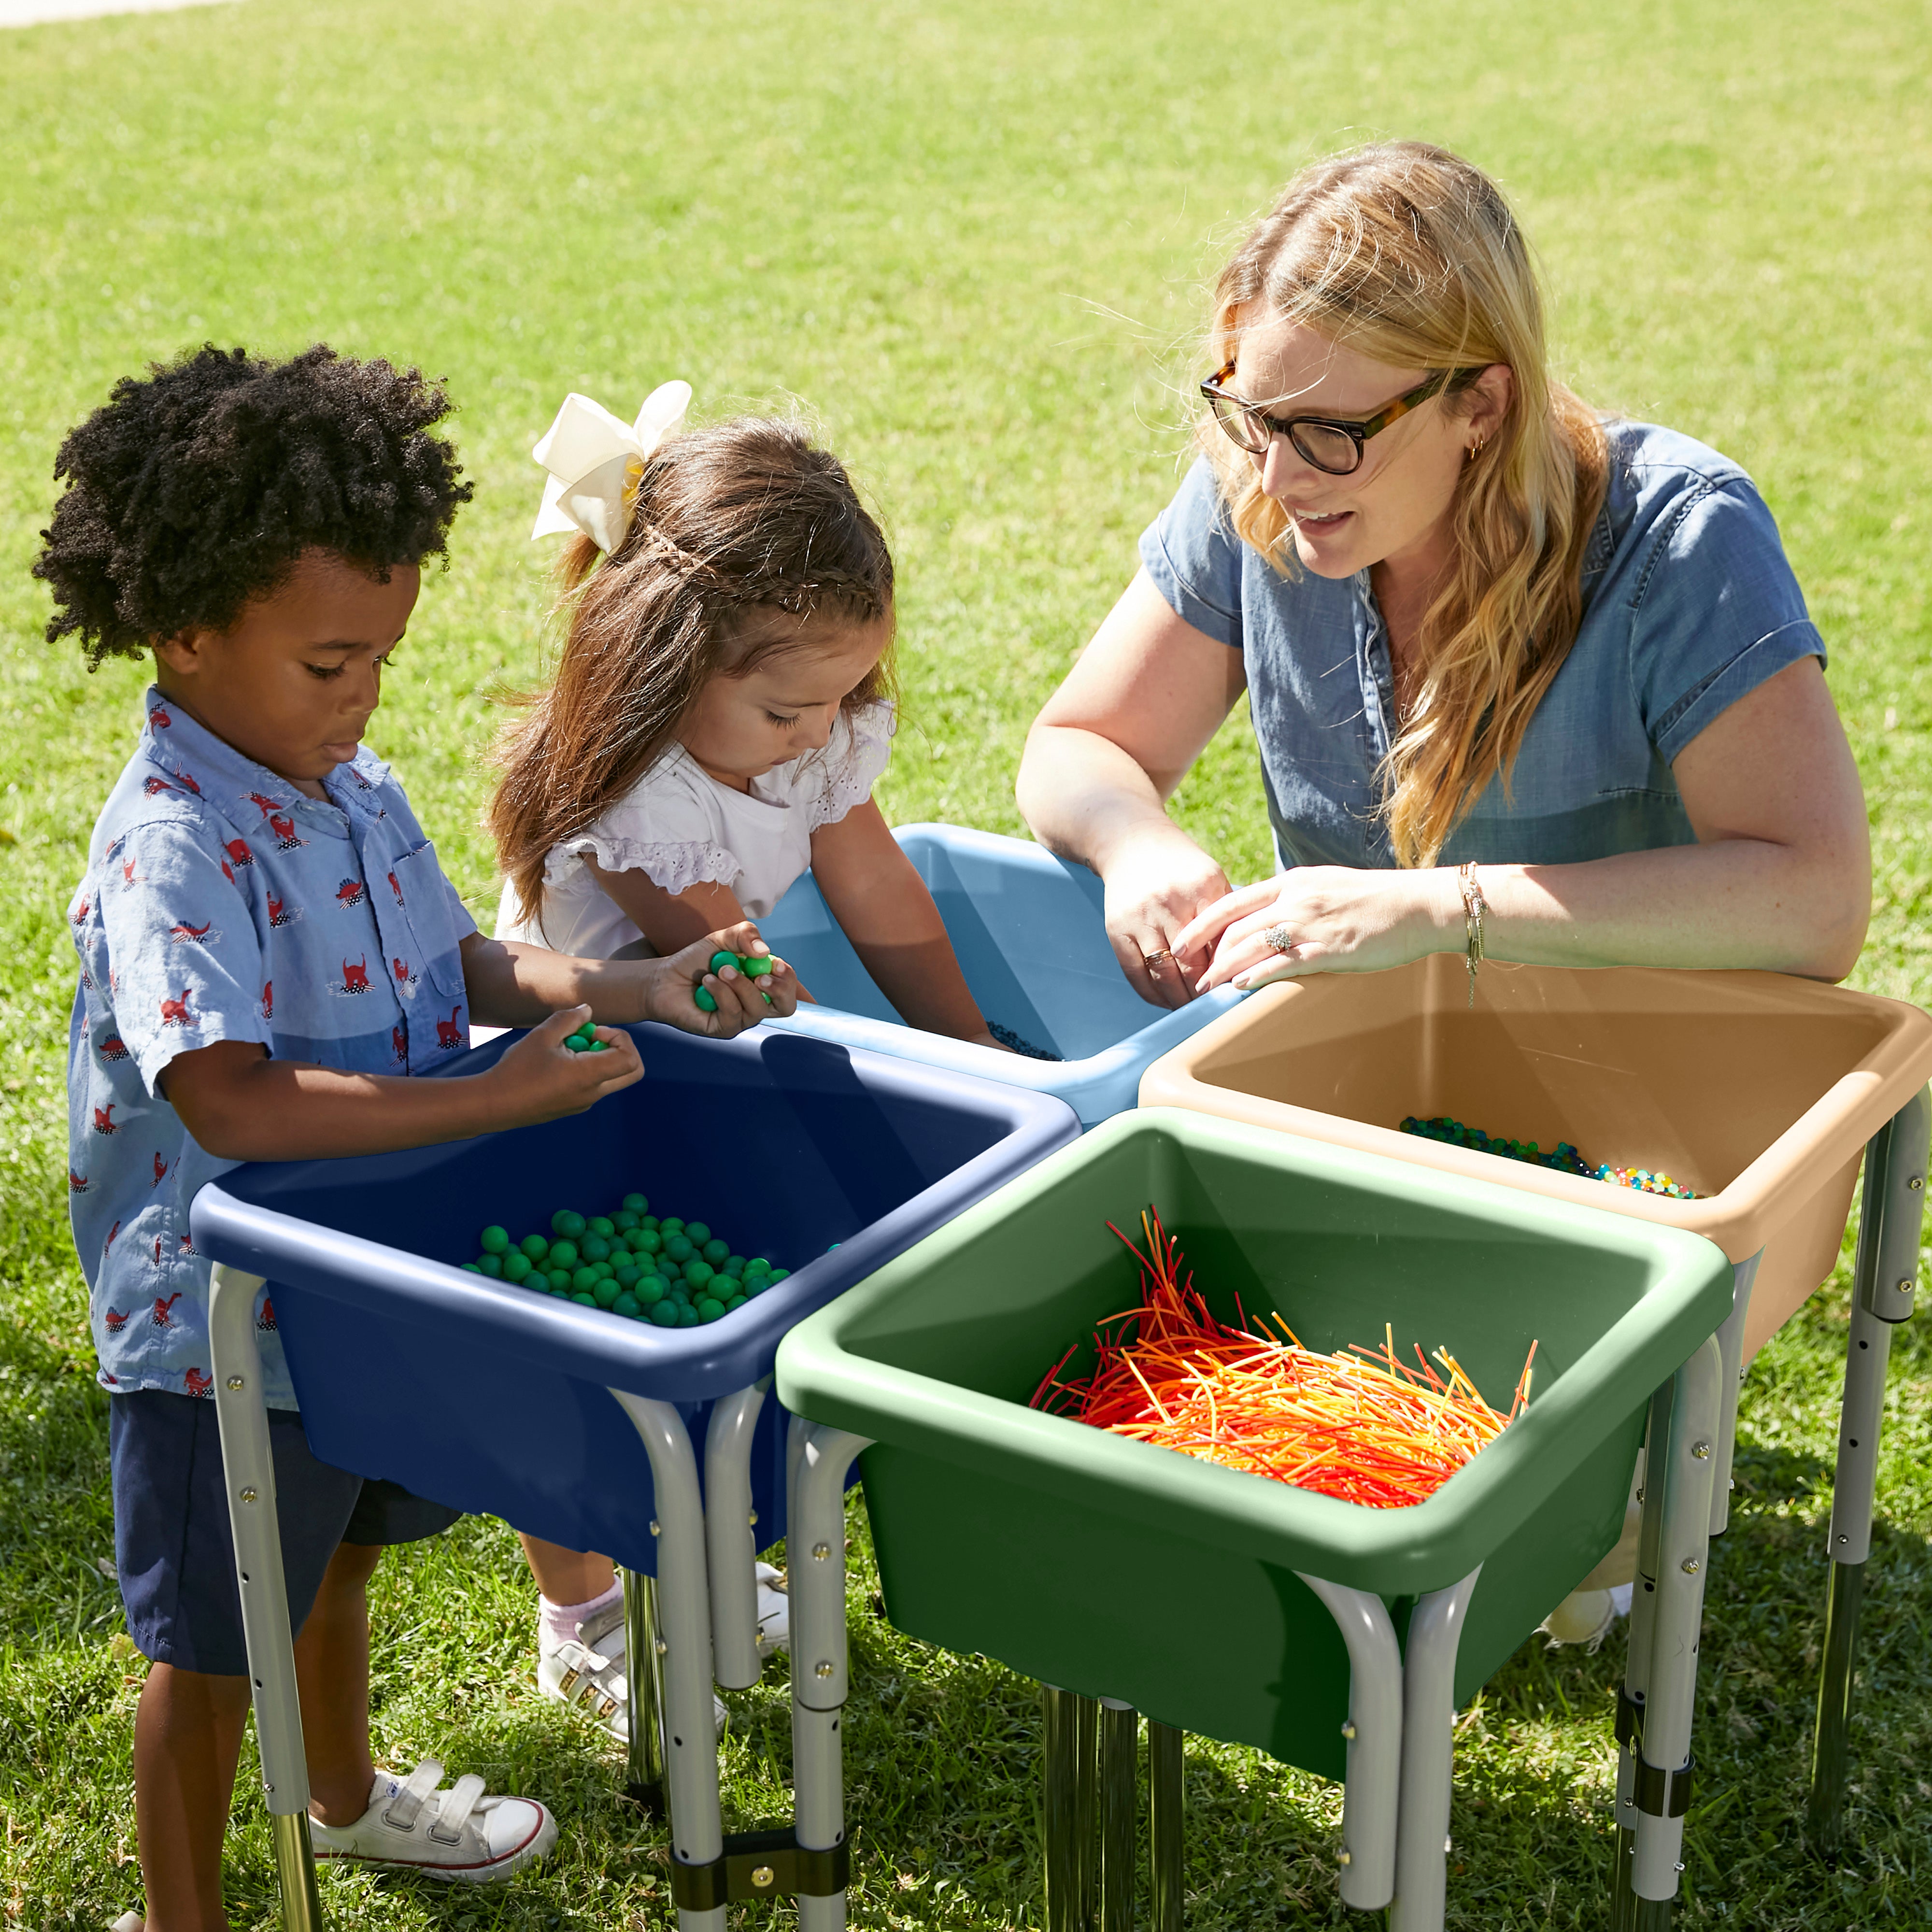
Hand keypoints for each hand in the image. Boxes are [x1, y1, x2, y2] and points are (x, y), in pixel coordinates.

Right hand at [486, 1006, 644, 1124]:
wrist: (494, 1104)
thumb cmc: (516, 1070)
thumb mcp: (542, 1035)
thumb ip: (569, 1019)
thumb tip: (587, 1011)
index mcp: (589, 1076)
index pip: (631, 1059)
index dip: (621, 1038)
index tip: (594, 1032)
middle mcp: (593, 1093)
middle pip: (631, 1071)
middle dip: (619, 1048)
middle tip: (591, 1039)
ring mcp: (585, 1102)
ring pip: (611, 1077)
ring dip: (599, 1057)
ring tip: (566, 1048)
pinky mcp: (574, 1106)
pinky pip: (594, 1085)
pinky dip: (587, 1068)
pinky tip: (557, 1062)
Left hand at [637, 924, 800, 1035]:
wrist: (664, 978)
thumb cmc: (694, 962)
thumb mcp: (722, 939)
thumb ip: (745, 935)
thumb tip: (765, 952)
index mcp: (761, 983)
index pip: (788, 987)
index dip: (787, 977)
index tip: (775, 963)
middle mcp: (754, 1004)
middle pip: (786, 1007)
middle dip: (778, 989)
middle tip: (759, 975)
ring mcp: (740, 1019)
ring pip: (757, 1008)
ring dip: (740, 984)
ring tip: (720, 969)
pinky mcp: (722, 1029)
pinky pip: (733, 1013)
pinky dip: (721, 992)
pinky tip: (707, 982)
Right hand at [1098, 827, 1233, 1009]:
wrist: (1132, 842)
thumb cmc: (1181, 867)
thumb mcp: (1210, 879)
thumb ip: (1227, 917)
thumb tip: (1245, 963)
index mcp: (1202, 888)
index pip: (1220, 946)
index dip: (1228, 975)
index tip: (1236, 994)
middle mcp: (1170, 903)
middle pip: (1192, 965)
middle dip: (1204, 994)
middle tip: (1215, 1010)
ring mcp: (1140, 917)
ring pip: (1163, 974)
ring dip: (1178, 1000)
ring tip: (1192, 1011)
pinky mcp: (1117, 929)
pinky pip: (1135, 973)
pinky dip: (1151, 994)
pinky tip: (1165, 1001)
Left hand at [1184, 866, 1457, 991]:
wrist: (1420, 905)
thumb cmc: (1375, 901)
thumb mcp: (1325, 887)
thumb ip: (1293, 899)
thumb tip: (1264, 919)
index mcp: (1292, 882)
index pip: (1233, 901)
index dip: (1202, 923)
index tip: (1181, 941)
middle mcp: (1297, 898)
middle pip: (1237, 927)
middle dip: (1207, 953)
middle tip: (1189, 975)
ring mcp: (1313, 922)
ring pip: (1254, 944)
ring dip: (1224, 968)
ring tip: (1205, 988)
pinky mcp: (1332, 948)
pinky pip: (1286, 962)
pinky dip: (1259, 974)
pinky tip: (1240, 986)